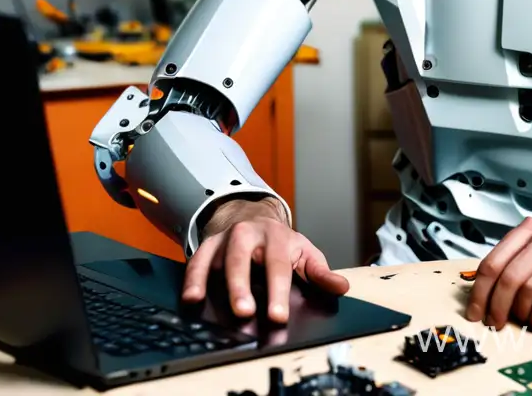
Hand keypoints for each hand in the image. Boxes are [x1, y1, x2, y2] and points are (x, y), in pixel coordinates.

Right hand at [180, 197, 349, 322]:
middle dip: (241, 286)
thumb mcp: (304, 252)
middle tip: (243, 311)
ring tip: (204, 303)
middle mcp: (249, 234)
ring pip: (217, 259)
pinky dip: (192, 277)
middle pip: (242, 258)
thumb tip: (341, 287)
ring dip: (210, 281)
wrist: (251, 215)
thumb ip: (320, 272)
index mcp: (277, 237)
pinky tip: (191, 297)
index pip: (278, 266)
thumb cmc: (280, 242)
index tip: (277, 316)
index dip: (278, 292)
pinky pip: (197, 260)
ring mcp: (226, 238)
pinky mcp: (208, 244)